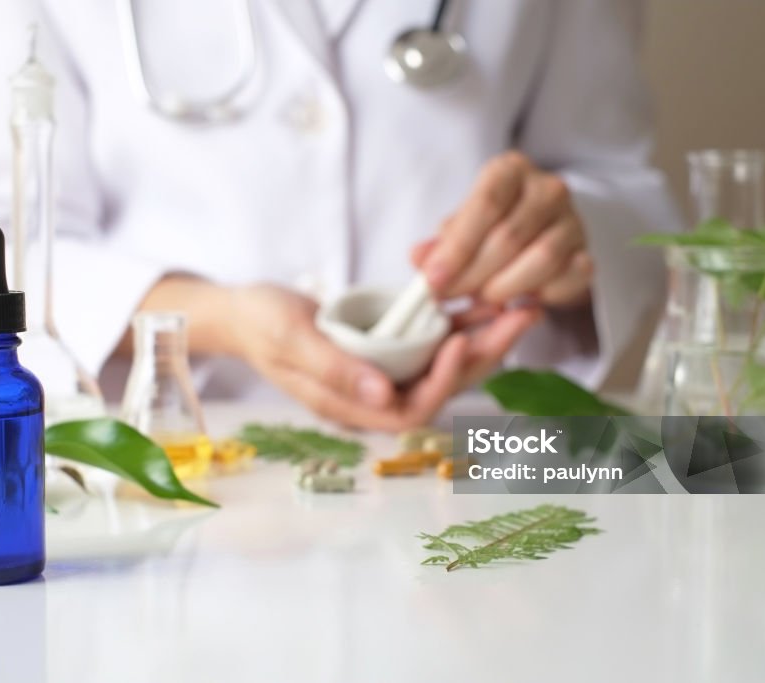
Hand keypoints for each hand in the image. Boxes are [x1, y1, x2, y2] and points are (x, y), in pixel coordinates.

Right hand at [223, 284, 535, 431]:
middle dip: (482, 354)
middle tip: (521, 315)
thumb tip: (385, 395)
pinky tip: (483, 296)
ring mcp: (382, 372)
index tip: (459, 340)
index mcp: (349, 405)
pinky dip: (458, 320)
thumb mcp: (291, 341)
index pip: (410, 409)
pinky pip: (430, 340)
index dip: (442, 381)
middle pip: (440, 387)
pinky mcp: (386, 349)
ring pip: (443, 364)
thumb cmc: (260, 325)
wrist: (243, 312)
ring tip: (517, 303)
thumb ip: (336, 370)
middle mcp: (373, 395)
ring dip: (481, 336)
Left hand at [414, 150, 593, 306]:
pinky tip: (517, 300)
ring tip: (482, 298)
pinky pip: (567, 278)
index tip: (433, 280)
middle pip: (509, 237)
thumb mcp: (461, 226)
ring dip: (505, 287)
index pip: (485, 205)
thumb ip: (441, 243)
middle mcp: (548, 188)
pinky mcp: (587, 253)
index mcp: (510, 170)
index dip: (457, 247)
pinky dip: (539, 295)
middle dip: (472, 274)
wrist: (539, 232)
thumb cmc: (491, 226)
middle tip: (449, 296)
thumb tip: (418, 258)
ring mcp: (573, 220)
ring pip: (541, 259)